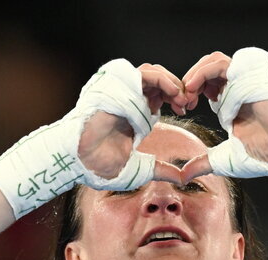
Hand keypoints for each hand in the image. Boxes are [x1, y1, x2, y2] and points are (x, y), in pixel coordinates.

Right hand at [78, 63, 187, 183]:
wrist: (79, 161)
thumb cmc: (99, 166)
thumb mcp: (139, 169)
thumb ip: (160, 169)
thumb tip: (182, 178)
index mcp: (131, 113)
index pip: (157, 94)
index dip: (174, 98)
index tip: (186, 110)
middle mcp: (126, 99)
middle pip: (157, 81)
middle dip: (176, 89)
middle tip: (188, 102)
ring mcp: (119, 90)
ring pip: (151, 72)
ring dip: (170, 82)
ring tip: (181, 97)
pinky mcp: (114, 85)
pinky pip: (142, 74)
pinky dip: (161, 79)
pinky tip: (172, 92)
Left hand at [179, 47, 267, 204]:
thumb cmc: (266, 154)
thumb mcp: (225, 158)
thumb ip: (204, 162)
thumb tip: (183, 175)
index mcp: (232, 99)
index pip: (206, 81)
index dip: (191, 90)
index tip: (184, 107)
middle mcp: (240, 87)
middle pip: (209, 66)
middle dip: (191, 80)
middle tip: (183, 99)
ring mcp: (249, 80)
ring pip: (217, 61)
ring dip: (198, 74)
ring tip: (189, 91)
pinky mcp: (256, 77)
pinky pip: (229, 68)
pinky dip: (213, 78)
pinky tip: (208, 97)